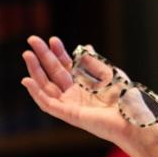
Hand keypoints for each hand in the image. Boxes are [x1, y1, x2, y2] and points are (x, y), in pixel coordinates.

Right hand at [21, 36, 142, 145]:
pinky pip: (47, 104)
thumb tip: (84, 47)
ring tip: (27, 54)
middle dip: (42, 57)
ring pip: (46, 87)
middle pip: (53, 73)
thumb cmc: (123, 99)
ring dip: (35, 71)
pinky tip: (27, 80)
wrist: (130, 116)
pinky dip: (36, 93)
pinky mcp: (68, 114)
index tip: (53, 39)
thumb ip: (94, 62)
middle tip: (32, 40)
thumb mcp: (108, 74)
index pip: (65, 65)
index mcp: (83, 84)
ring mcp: (69, 104)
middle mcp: (74, 94)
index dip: (58, 52)